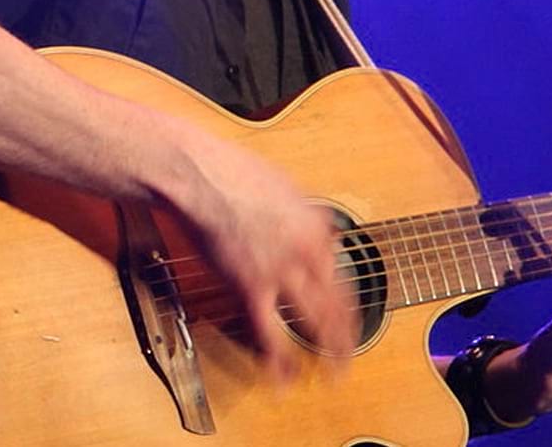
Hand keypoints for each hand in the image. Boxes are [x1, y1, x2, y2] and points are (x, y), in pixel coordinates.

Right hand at [171, 129, 357, 379]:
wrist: (200, 175)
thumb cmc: (235, 173)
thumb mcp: (288, 189)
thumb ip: (309, 218)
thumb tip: (324, 234)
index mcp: (317, 229)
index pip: (345, 280)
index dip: (351, 310)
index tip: (351, 325)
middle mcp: (306, 253)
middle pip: (336, 306)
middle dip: (347, 339)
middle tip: (350, 359)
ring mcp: (280, 271)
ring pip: (312, 322)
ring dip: (327, 353)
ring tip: (332, 375)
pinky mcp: (249, 285)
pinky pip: (268, 333)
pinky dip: (278, 360)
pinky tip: (282, 379)